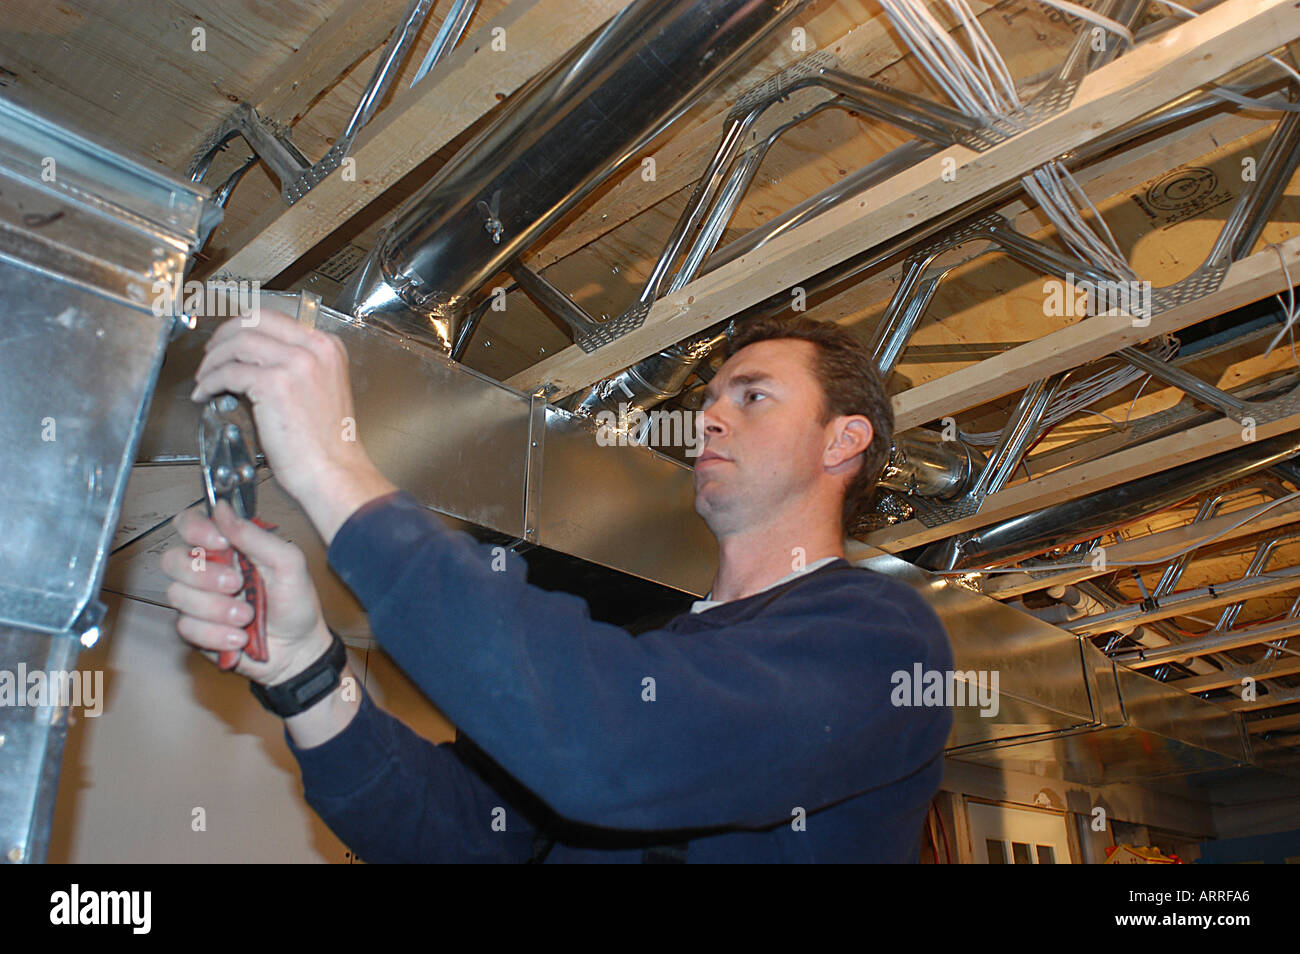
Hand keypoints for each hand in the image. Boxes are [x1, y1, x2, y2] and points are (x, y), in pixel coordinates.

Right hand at [162, 500, 331, 685]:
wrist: (298, 648)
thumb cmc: (295, 603)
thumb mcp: (288, 563)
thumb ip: (255, 536)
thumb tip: (223, 509)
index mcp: (227, 547)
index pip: (189, 524)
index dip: (195, 529)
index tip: (220, 543)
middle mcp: (206, 570)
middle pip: (172, 560)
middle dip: (204, 575)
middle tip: (237, 584)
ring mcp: (197, 600)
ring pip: (177, 595)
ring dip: (216, 609)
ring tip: (247, 616)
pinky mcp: (194, 629)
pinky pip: (186, 627)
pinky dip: (216, 634)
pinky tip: (239, 637)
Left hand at [191, 307, 397, 542]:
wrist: (334, 471)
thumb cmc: (328, 445)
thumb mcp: (322, 389)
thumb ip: (297, 367)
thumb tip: (255, 362)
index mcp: (328, 348)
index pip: (276, 319)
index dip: (244, 328)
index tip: (230, 340)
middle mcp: (314, 349)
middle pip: (254, 322)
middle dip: (224, 334)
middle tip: (211, 352)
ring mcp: (295, 363)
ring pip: (238, 343)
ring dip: (213, 360)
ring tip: (204, 377)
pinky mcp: (273, 383)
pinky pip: (228, 372)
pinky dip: (210, 382)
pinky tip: (205, 393)